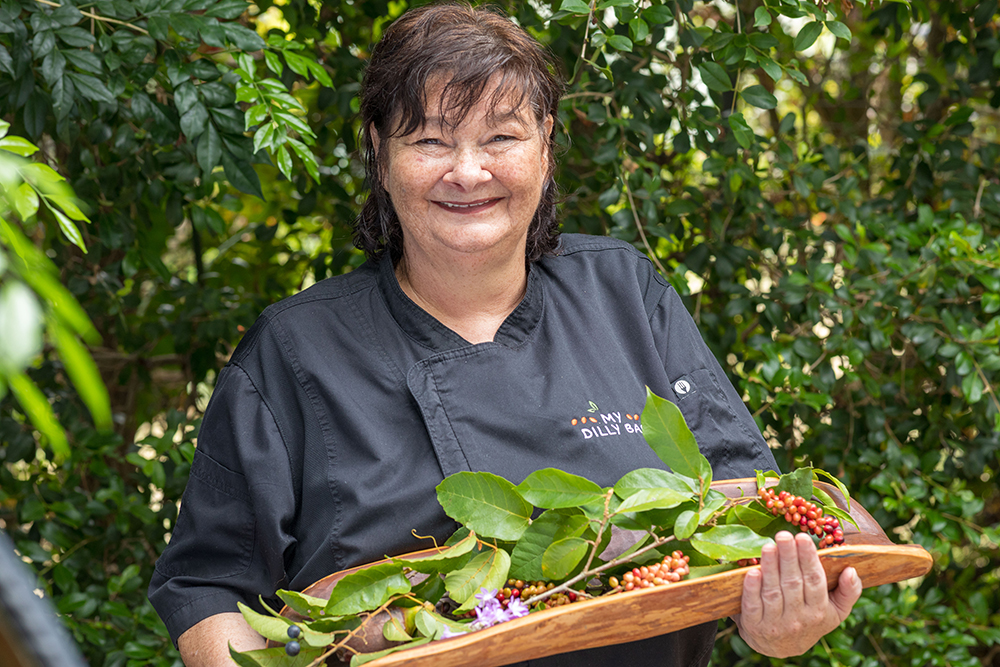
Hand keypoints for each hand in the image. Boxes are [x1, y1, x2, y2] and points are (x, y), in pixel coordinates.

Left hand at [732, 531, 862, 657]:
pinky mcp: (754, 626)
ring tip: (768, 546)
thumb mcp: (836, 611)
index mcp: (818, 611)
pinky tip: (751, 571)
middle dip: (788, 557)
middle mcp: (797, 619)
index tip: (803, 537)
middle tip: (783, 535)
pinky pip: (753, 605)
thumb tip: (851, 570)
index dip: (808, 559)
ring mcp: (775, 624)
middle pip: (793, 583)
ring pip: (772, 592)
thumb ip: (849, 592)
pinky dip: (752, 588)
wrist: (781, 647)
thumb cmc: (811, 620)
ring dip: (770, 567)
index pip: (815, 581)